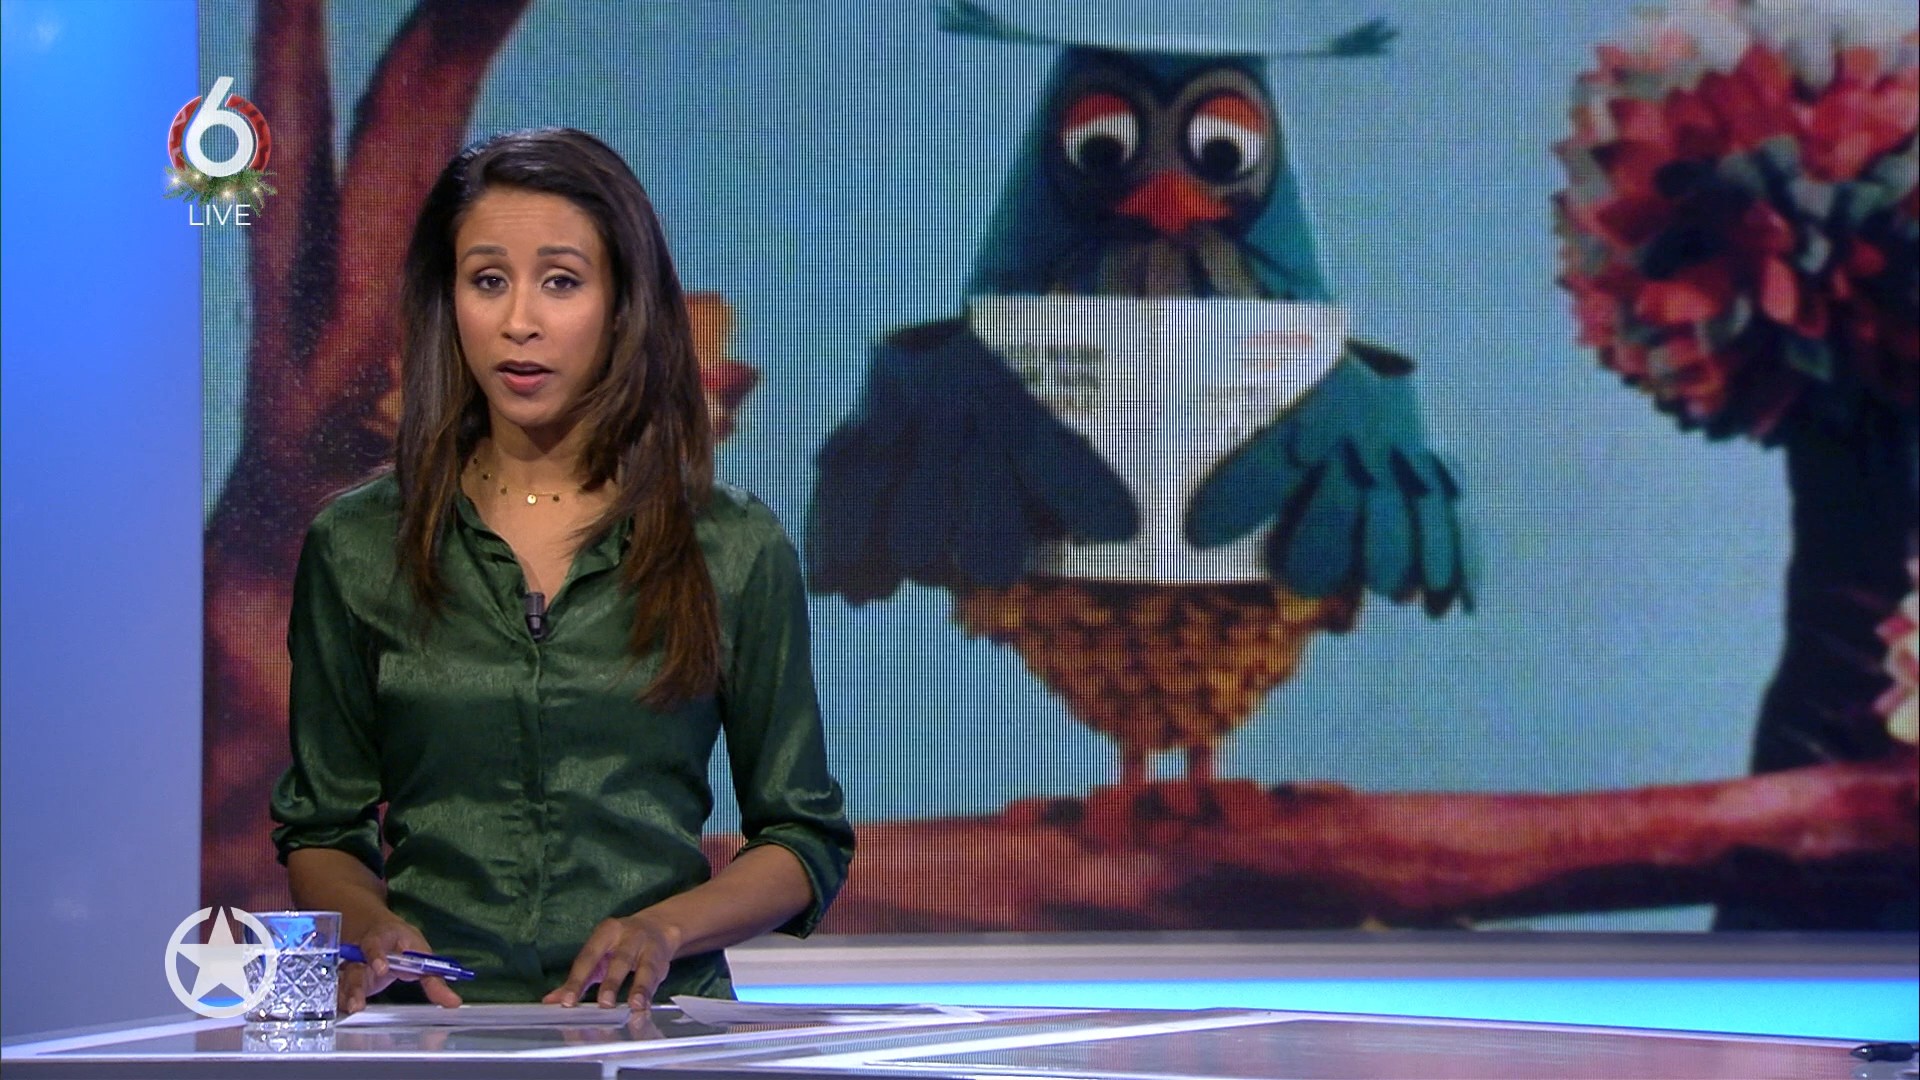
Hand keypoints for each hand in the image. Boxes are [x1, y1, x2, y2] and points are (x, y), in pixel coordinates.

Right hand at [340, 915, 463, 1014]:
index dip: (377, 956)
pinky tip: (345, 1012)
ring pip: (344, 983)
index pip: (374, 945)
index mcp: (379, 938)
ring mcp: (349, 968)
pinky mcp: (345, 981)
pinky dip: (341, 1002)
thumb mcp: (420, 952)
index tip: (382, 969)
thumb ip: (434, 978)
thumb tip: (454, 1003)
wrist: (372, 928)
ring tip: (351, 1009)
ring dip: (346, 997)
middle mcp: (359, 953)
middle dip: (356, 987)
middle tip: (357, 1005)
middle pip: (355, 970)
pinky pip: (339, 992)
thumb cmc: (400, 940)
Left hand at [542, 910, 680, 1009]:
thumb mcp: (598, 956)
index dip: (577, 980)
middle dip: (612, 983)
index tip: (568, 1002)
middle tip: (604, 1004)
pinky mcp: (663, 960)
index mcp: (606, 933)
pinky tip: (645, 1008)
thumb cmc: (620, 946)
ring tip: (635, 1006)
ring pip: (644, 968)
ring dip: (639, 988)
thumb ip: (577, 979)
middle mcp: (628, 936)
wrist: (657, 927)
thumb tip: (550, 1001)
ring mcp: (648, 947)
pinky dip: (651, 994)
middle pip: (619, 960)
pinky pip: (657, 978)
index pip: (588, 957)